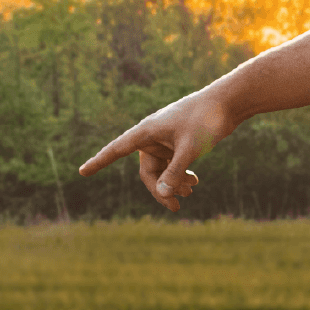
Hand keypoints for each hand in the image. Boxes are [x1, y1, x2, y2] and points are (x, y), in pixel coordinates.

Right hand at [78, 90, 234, 210]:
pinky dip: (180, 175)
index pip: (116, 149)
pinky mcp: (178, 141)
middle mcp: (152, 136)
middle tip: (176, 207)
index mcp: (147, 132)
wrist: (227, 102)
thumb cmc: (206, 120)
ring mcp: (165, 139)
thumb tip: (161, 194)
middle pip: (147, 171)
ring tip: (191, 192)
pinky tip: (194, 183)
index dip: (99, 162)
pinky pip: (172, 164)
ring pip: (161, 170)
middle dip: (160, 189)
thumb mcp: (190, 149)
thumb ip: (175, 173)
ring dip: (173, 183)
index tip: (82, 172)